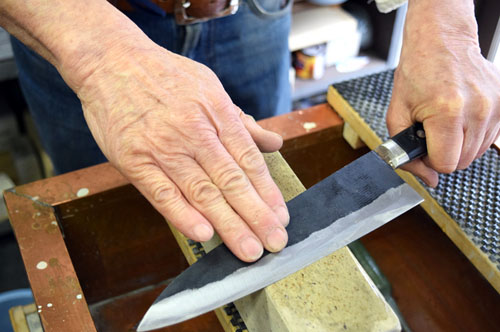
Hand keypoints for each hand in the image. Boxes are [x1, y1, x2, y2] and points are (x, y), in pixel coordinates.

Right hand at [71, 41, 288, 261]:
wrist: (111, 60)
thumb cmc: (164, 75)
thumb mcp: (210, 87)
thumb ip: (241, 121)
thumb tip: (273, 142)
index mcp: (216, 113)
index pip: (248, 160)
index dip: (267, 191)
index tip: (281, 216)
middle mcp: (194, 132)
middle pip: (231, 180)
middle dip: (256, 215)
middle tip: (275, 242)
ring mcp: (163, 147)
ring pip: (201, 191)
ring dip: (228, 224)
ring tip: (248, 249)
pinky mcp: (134, 160)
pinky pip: (161, 192)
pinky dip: (182, 215)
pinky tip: (203, 234)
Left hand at [386, 0, 499, 186]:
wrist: (441, 42)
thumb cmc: (417, 74)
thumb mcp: (397, 112)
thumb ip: (405, 150)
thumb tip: (428, 180)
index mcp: (447, 112)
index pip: (445, 164)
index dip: (429, 160)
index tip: (423, 144)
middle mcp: (477, 110)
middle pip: (462, 161)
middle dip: (443, 152)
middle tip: (431, 130)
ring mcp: (495, 106)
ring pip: (476, 153)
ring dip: (458, 144)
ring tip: (444, 121)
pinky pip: (488, 138)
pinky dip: (472, 134)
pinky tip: (460, 117)